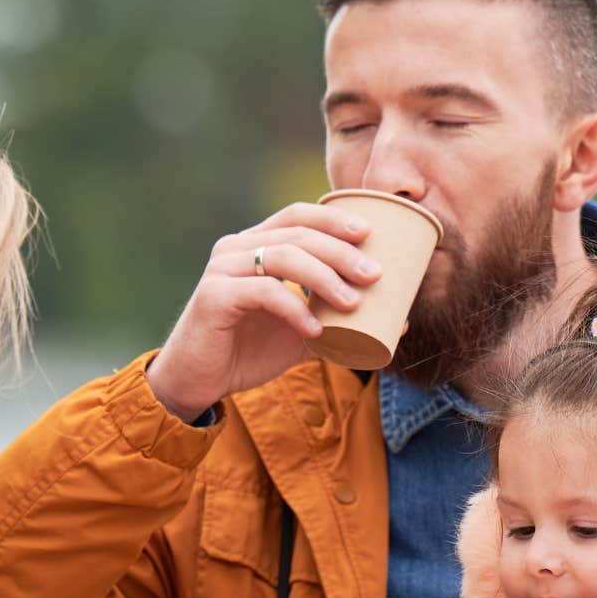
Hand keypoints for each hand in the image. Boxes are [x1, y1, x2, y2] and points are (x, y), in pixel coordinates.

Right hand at [146, 204, 379, 420]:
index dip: (333, 218)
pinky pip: (263, 292)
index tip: (369, 234)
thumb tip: (399, 320)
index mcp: (254, 245)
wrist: (197, 381)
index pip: (297, 216)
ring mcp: (222, 271)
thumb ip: (339, 322)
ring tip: (354, 302)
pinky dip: (294, 309)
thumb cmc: (246, 351)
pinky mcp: (214, 297)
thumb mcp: (300, 333)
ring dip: (324, 277)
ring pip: (282, 257)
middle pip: (296, 234)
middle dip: (340, 250)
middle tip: (374, 274)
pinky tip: (316, 329)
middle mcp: (235, 249)